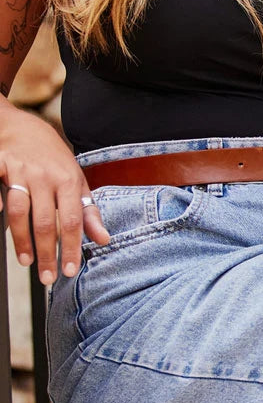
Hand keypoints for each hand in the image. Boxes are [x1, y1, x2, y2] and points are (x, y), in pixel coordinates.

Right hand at [0, 101, 109, 281]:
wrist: (25, 125)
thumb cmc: (55, 160)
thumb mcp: (78, 183)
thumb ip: (89, 213)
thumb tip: (103, 240)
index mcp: (68, 182)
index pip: (72, 222)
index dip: (71, 248)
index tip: (69, 271)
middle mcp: (45, 176)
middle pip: (45, 222)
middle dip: (46, 252)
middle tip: (46, 277)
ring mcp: (19, 169)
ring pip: (19, 210)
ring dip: (21, 239)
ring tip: (26, 262)